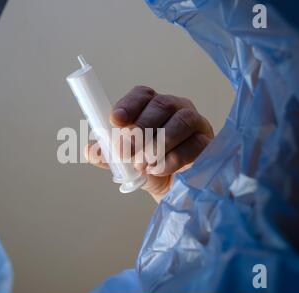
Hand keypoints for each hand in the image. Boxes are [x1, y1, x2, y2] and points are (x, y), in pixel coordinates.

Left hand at [85, 86, 213, 201]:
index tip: (115, 120)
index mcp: (152, 108)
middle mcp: (175, 109)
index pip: (142, 95)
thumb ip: (107, 156)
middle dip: (140, 128)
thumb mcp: (124, 163)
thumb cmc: (149, 169)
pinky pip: (195, 144)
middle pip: (161, 105)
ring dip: (159, 143)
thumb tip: (90, 150)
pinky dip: (174, 158)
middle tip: (125, 150)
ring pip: (181, 121)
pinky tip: (160, 169)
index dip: (128, 105)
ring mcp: (195, 123)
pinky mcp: (209, 143)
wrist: (174, 192)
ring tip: (143, 164)